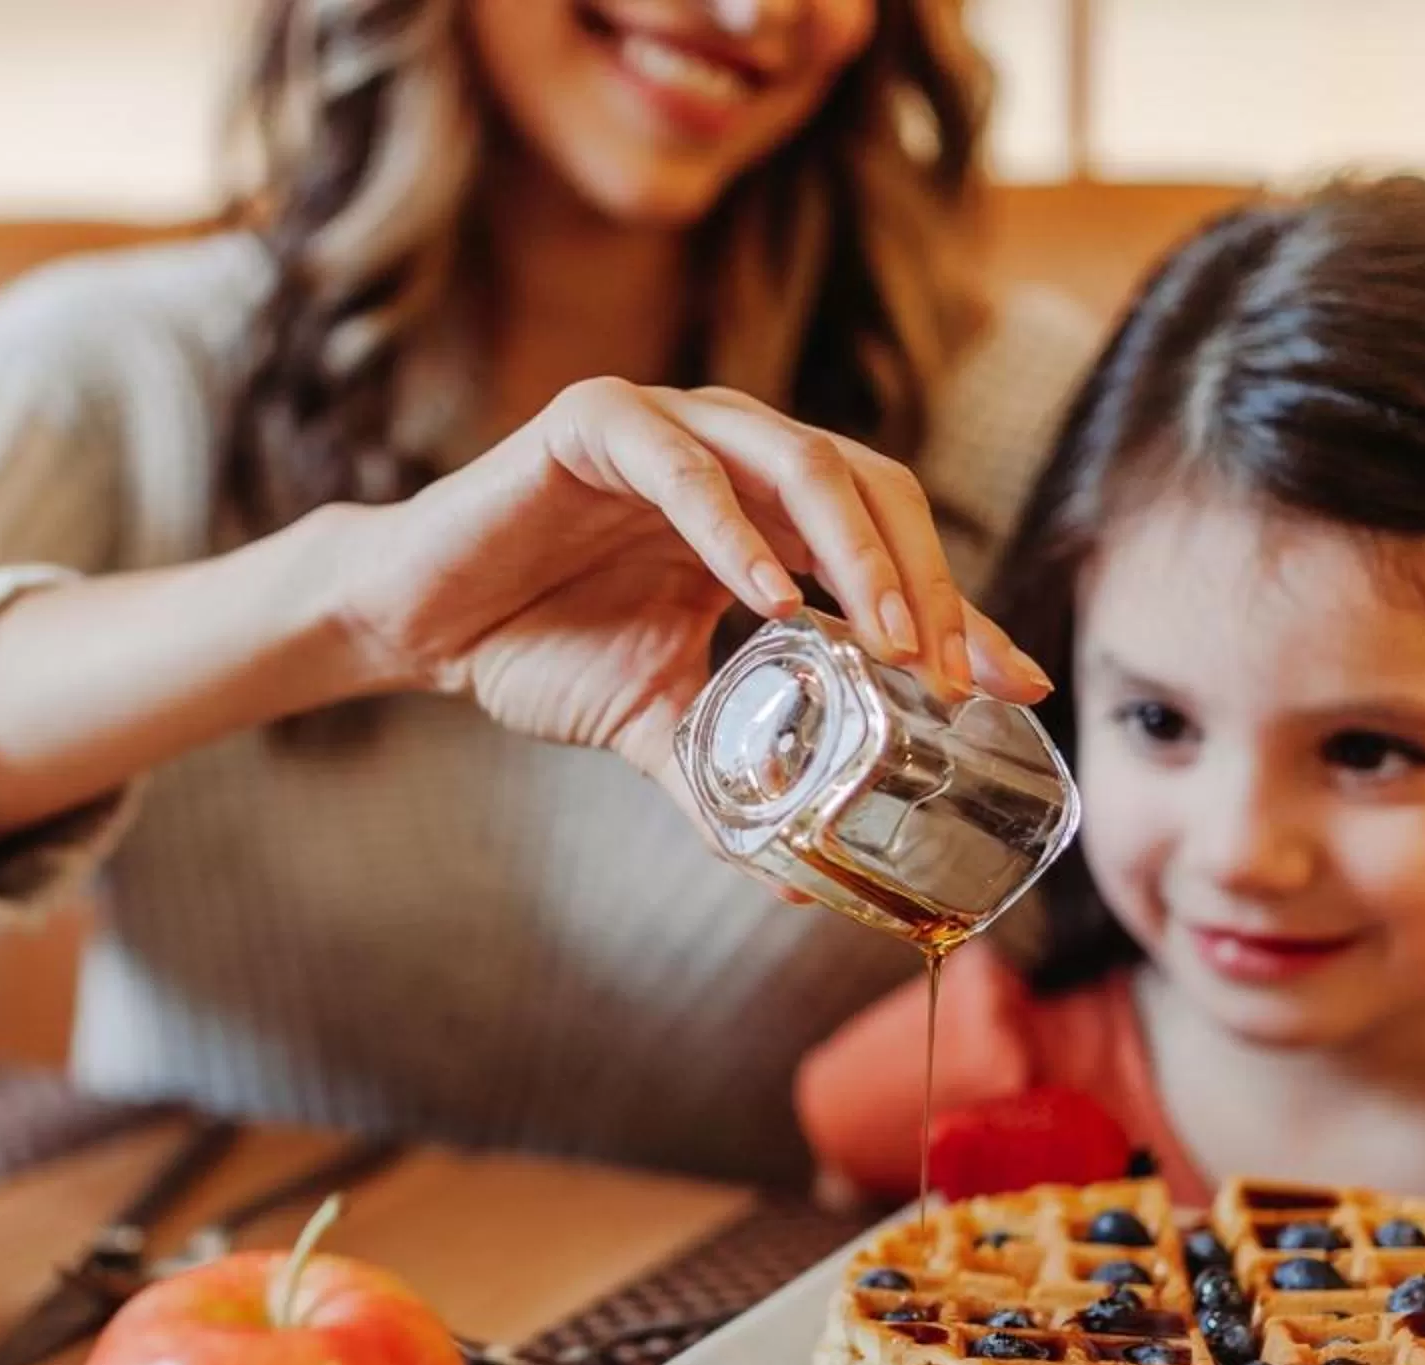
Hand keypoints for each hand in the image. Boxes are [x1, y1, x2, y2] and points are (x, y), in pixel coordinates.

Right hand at [330, 379, 1049, 788]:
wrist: (418, 622)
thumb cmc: (539, 650)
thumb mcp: (660, 728)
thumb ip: (731, 785)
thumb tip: (798, 882)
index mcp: (764, 515)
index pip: (889, 542)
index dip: (957, 605)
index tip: (1007, 683)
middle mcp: (733, 453)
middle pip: (870, 489)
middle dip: (925, 578)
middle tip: (950, 671)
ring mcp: (669, 427)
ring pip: (800, 460)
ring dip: (857, 550)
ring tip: (889, 637)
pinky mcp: (594, 422)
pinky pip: (683, 464)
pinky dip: (732, 527)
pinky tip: (767, 598)